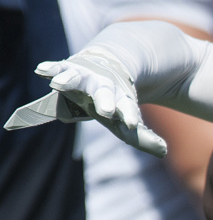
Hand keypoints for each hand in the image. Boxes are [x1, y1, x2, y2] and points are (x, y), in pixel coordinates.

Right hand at [30, 51, 166, 156]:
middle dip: (105, 101)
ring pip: (78, 78)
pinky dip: (51, 69)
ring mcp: (86, 77)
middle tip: (105, 110)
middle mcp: (103, 87)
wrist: (109, 67)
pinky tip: (41, 70)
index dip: (129, 115)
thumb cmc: (116, 103)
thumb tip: (164, 152)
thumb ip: (144, 138)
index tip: (132, 124)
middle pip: (105, 94)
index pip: (127, 109)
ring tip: (58, 83)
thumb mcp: (127, 120)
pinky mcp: (70, 69)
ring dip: (69, 80)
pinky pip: (59, 68)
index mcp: (121, 100)